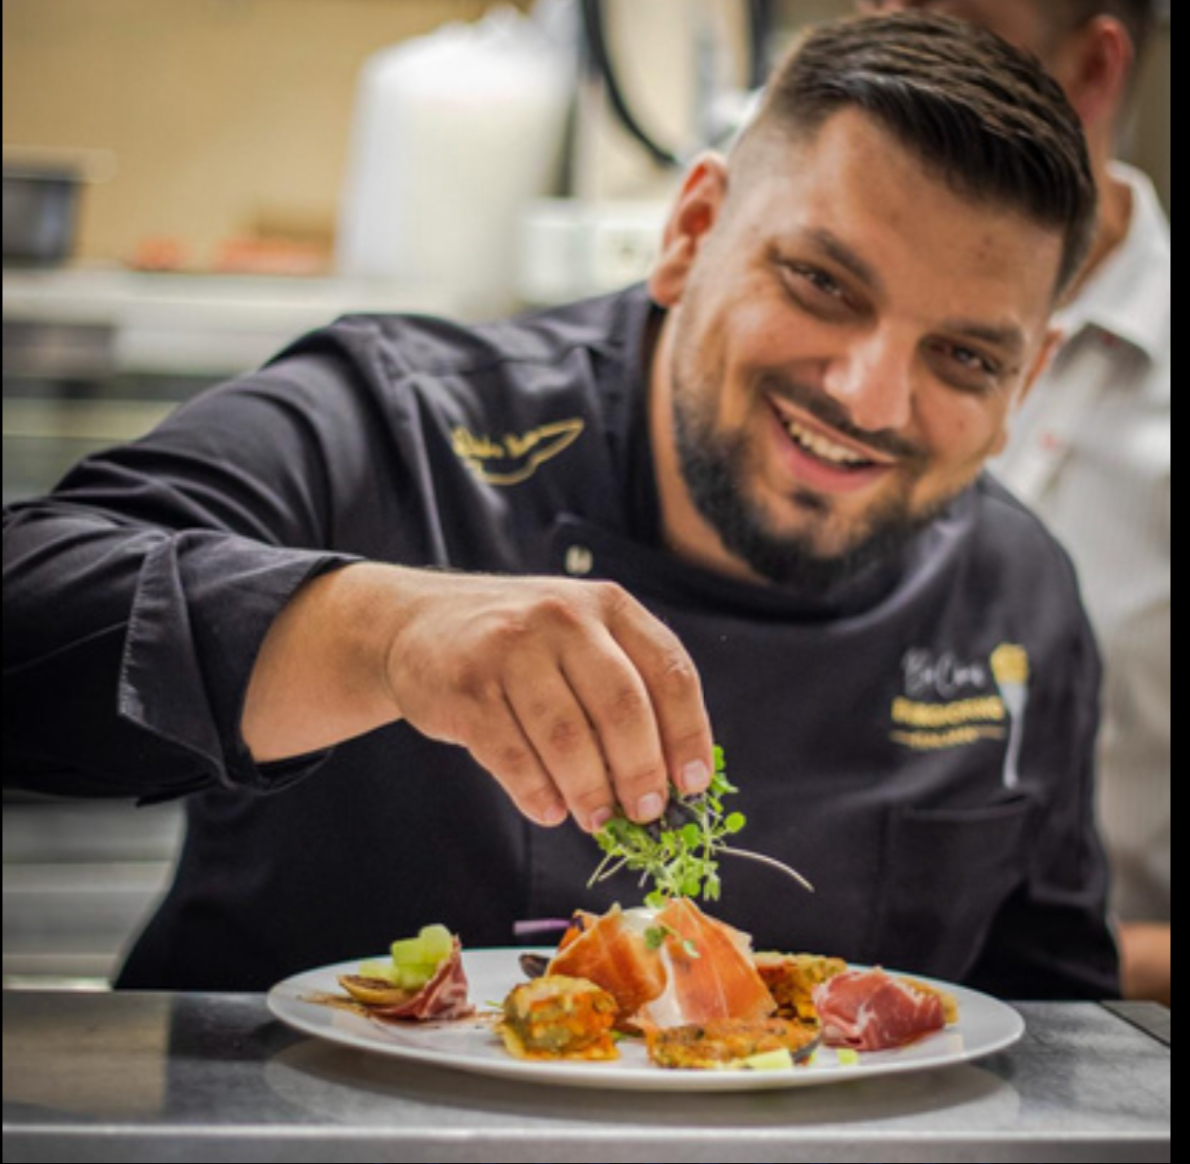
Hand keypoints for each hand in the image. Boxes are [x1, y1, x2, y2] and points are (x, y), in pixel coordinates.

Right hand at [384, 570, 713, 831]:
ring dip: (590, 792)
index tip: (693, 785)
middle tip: (646, 813)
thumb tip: (670, 779)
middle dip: (640, 772)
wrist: (417, 623)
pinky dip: (537, 793)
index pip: (671, 671)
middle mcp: (563, 616)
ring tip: (597, 819)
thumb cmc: (519, 645)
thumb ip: (625, 688)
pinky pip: (511, 756)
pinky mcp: (465, 686)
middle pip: (623, 707)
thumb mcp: (579, 639)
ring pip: (568, 737)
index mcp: (608, 605)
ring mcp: (510, 648)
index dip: (689, 735)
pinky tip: (550, 811)